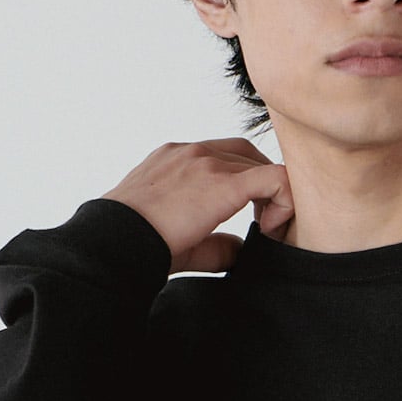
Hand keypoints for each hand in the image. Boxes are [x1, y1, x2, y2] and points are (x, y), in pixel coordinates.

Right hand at [99, 138, 293, 274]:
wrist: (117, 240)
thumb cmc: (138, 244)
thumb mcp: (179, 235)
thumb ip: (215, 241)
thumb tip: (241, 248)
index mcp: (178, 160)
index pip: (227, 156)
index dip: (247, 185)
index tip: (249, 218)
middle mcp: (193, 152)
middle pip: (248, 155)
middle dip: (263, 187)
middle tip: (264, 224)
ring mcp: (206, 161)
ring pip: (262, 164)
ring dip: (273, 195)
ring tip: (267, 228)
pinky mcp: (222, 181)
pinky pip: (274, 178)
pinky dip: (283, 200)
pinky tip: (269, 228)